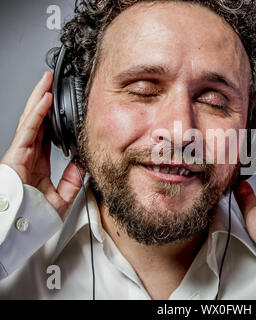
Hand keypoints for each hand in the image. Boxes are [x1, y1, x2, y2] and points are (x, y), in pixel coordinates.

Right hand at [0, 72, 84, 219]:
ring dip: (39, 99)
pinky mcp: (15, 155)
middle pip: (37, 122)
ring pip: (30, 120)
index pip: (45, 135)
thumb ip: (72, 181)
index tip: (63, 107)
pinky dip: (36, 113)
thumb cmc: (33, 220)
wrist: (18, 233)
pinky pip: (27, 130)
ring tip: (47, 81)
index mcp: (36, 165)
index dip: (52, 119)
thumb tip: (82, 165)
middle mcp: (27, 156)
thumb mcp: (62, 199)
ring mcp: (20, 154)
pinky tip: (44, 99)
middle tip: (52, 84)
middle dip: (44, 101)